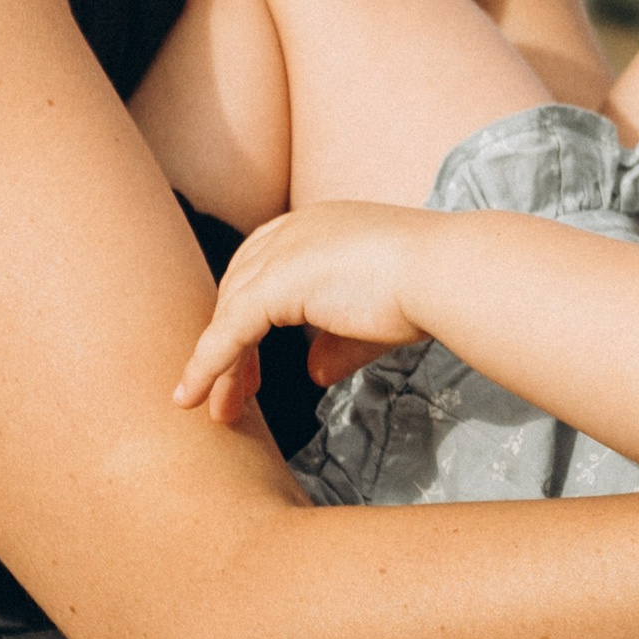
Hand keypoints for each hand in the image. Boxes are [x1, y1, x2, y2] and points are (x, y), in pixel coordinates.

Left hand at [173, 204, 429, 423]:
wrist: (443, 274)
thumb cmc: (424, 290)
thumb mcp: (371, 318)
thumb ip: (337, 342)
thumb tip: (313, 372)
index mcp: (317, 226)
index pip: (265, 268)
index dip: (250, 313)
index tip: (250, 359)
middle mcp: (292, 230)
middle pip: (239, 289)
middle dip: (229, 344)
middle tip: (233, 395)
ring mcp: (281, 252)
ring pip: (231, 315)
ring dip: (219, 366)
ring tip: (220, 413)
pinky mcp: (275, 284)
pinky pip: (228, 332)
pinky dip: (208, 365)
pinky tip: (195, 397)